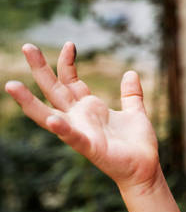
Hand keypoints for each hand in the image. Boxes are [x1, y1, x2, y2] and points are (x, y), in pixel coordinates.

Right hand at [4, 42, 159, 191]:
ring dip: (29, 101)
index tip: (70, 43)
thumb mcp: (135, 112)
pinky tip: (54, 118)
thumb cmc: (136, 143)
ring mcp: (80, 132)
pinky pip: (72, 136)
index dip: (67, 62)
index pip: (71, 80)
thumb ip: (131, 94)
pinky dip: (62, 128)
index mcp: (89, 107)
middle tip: (27, 47)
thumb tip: (130, 72)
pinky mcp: (89, 147)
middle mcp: (79, 117)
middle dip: (40, 69)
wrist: (145, 168)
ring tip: (12, 85)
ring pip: (49, 114)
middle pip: (54, 89)